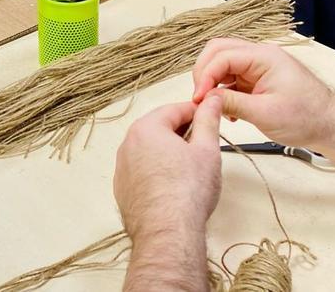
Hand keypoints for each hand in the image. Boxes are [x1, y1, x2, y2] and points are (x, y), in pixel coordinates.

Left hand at [114, 98, 223, 243]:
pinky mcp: (123, 190)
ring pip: (150, 151)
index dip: (197, 112)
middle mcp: (127, 145)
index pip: (175, 109)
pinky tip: (174, 185)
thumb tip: (211, 102)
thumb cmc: (187, 192)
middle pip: (160, 129)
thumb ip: (208, 120)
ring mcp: (122, 169)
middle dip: (183, 133)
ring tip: (191, 168)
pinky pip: (142, 171)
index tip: (211, 117)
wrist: (167, 232)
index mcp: (146, 128)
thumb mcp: (207, 149)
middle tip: (205, 144)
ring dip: (169, 153)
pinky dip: (158, 171)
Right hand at [191, 39, 334, 150]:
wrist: (329, 125)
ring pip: (223, 63)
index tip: (199, 98)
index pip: (222, 56)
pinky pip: (232, 77)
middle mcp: (260, 56)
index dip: (206, 76)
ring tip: (213, 105)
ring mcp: (259, 66)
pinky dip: (223, 90)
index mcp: (264, 57)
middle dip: (205, 73)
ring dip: (213, 82)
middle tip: (200, 98)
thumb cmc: (307, 117)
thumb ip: (231, 103)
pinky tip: (228, 110)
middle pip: (218, 51)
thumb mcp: (264, 114)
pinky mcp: (258, 78)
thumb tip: (205, 99)